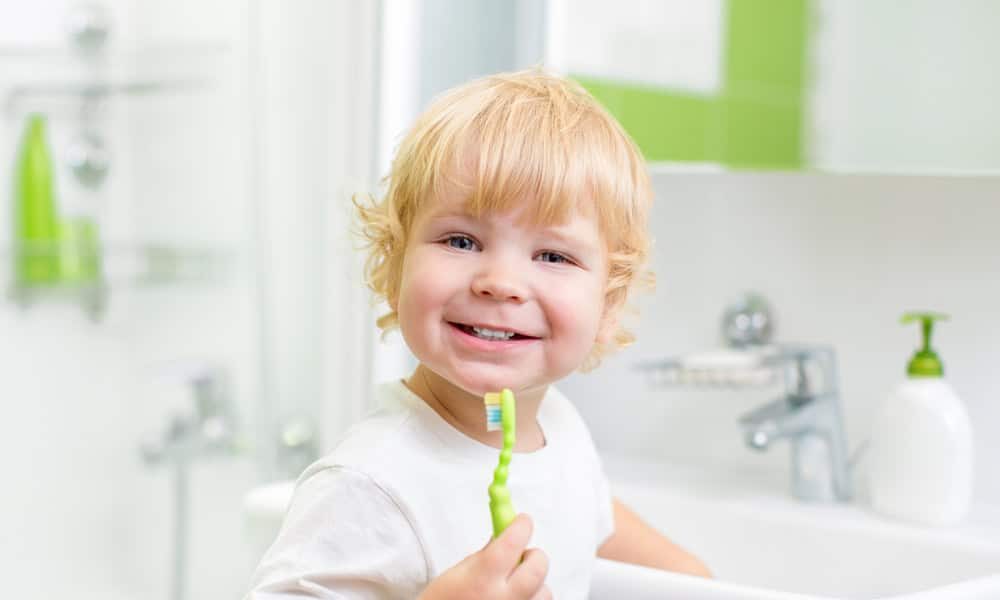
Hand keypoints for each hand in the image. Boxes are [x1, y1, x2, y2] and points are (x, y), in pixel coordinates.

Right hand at [418, 514, 550, 599]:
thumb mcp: (456, 574)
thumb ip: (484, 555)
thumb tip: (503, 535)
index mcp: (481, 579)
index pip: (512, 543)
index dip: (521, 527)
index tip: (523, 520)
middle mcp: (502, 599)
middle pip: (537, 568)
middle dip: (534, 555)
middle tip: (523, 553)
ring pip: (545, 591)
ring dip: (535, 583)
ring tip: (516, 583)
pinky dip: (532, 599)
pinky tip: (516, 598)